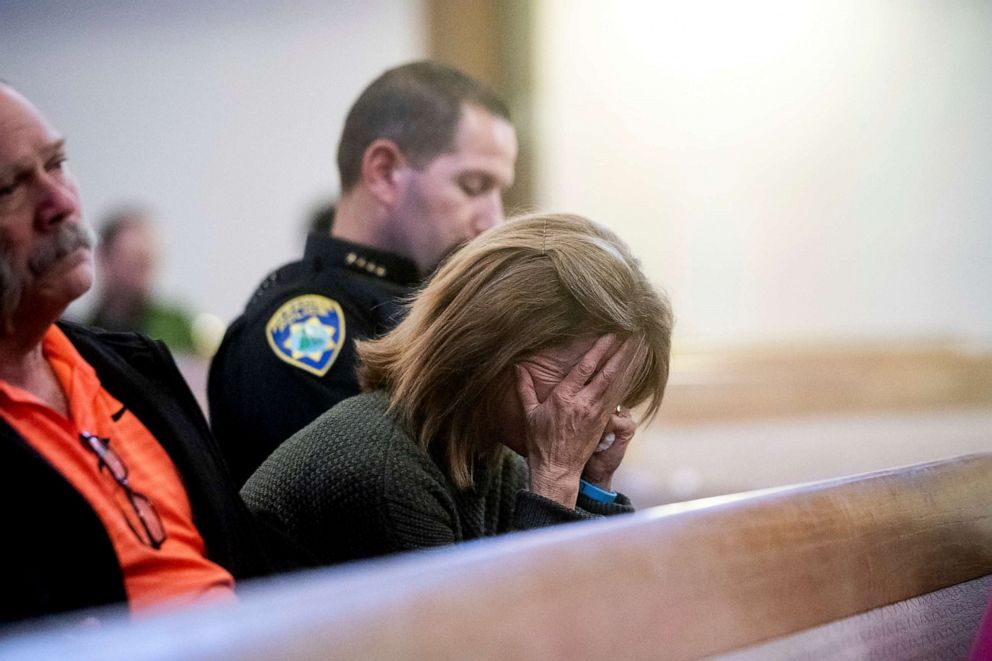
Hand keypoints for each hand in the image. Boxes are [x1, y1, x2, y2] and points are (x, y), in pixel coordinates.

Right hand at [515, 335, 638, 507]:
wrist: (557, 469)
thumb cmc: (540, 442)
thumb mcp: (529, 413)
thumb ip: (524, 388)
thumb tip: (517, 367)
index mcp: (563, 397)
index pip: (585, 367)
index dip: (599, 349)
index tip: (610, 335)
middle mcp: (583, 403)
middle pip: (606, 373)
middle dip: (620, 352)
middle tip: (632, 335)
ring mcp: (596, 414)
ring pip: (615, 384)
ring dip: (627, 365)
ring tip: (637, 348)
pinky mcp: (603, 423)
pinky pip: (617, 398)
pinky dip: (626, 383)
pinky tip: (633, 372)